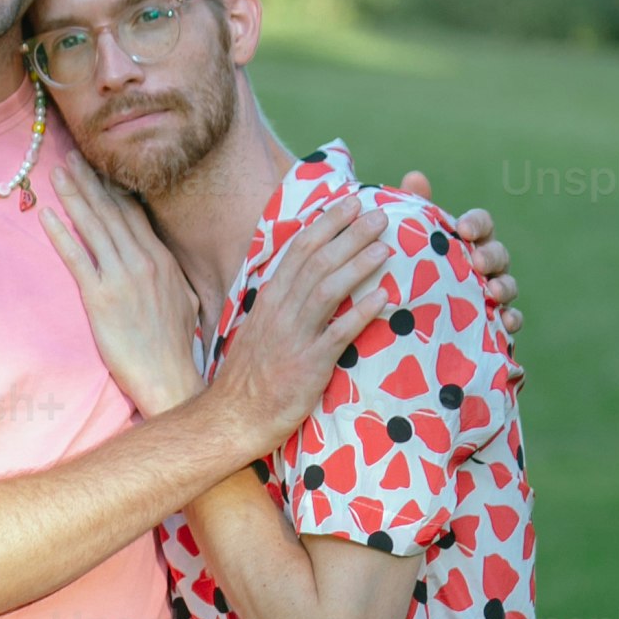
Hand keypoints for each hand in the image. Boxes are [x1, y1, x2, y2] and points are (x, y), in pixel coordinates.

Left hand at [37, 159, 202, 416]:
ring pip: (94, 227)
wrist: (170, 377)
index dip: (113, 187)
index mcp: (162, 259)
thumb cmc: (175, 347)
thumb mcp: (185, 301)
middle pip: (111, 211)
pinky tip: (46, 216)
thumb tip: (167, 266)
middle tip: (71, 155)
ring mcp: (122, 277)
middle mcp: (143, 261)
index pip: (134, 214)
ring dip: (73, 196)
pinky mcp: (101, 298)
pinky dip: (61, 235)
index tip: (98, 166)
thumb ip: (173, 277)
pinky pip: (77, 258)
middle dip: (89, 181)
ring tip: (57, 173)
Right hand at [213, 194, 393, 448]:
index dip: (329, 223)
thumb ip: (283, 302)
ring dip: (357, 265)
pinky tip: (384, 299)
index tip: (353, 203)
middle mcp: (281, 310)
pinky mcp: (308, 365)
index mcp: (271, 297)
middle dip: (350, 235)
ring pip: (327, 290)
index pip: (300, 248)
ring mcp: (294, 336)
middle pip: (317, 261)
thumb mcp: (261, 328)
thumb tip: (306, 282)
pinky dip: (361, 314)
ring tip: (384, 247)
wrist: (234, 416)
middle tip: (380, 216)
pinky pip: (338, 334)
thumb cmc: (252, 375)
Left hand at [400, 168, 522, 364]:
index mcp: (468, 241)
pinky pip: (511, 319)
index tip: (462, 229)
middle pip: (499, 253)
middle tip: (477, 261)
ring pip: (509, 284)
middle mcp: (485, 264)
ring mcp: (492, 292)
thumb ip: (414, 211)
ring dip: (505, 286)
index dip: (476, 224)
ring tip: (493, 293)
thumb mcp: (409, 243)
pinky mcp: (493, 321)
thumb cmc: (413, 270)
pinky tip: (505, 322)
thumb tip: (415, 176)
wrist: (409, 320)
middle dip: (491, 255)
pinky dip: (512, 319)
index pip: (481, 223)